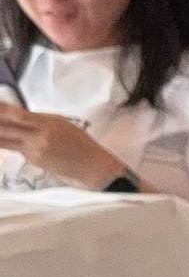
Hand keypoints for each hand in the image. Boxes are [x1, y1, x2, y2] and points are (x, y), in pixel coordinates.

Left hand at [0, 106, 127, 187]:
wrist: (92, 165)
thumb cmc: (79, 142)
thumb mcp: (60, 124)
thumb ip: (38, 121)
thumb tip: (17, 119)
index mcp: (46, 122)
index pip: (15, 115)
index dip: (0, 110)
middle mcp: (37, 136)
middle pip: (5, 129)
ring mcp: (34, 150)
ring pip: (5, 141)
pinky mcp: (33, 161)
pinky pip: (18, 150)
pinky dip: (12, 145)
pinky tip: (17, 141)